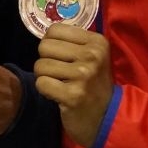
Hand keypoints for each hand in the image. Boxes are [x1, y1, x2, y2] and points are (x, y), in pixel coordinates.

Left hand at [34, 24, 113, 147]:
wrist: (106, 117)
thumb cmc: (93, 84)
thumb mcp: (92, 57)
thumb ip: (71, 42)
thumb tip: (44, 35)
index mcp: (97, 42)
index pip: (54, 30)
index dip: (50, 44)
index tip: (61, 57)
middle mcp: (92, 55)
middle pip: (44, 46)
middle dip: (46, 61)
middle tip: (59, 73)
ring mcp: (83, 75)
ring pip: (40, 66)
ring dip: (44, 77)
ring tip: (59, 84)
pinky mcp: (73, 95)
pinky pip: (41, 83)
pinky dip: (45, 90)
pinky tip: (58, 95)